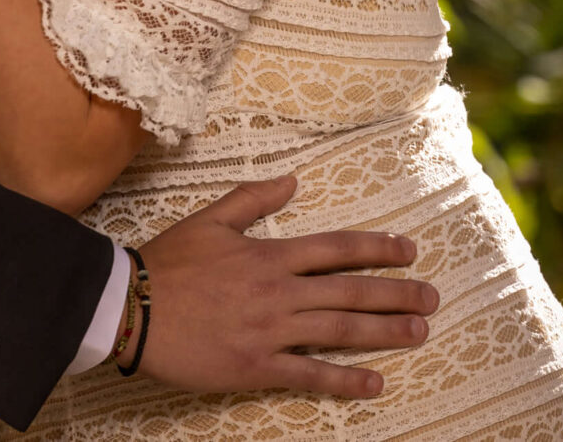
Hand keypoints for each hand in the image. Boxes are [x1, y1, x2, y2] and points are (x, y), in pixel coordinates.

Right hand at [135, 176, 437, 397]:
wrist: (128, 308)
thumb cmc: (168, 262)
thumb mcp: (212, 219)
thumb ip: (255, 198)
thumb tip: (293, 179)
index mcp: (271, 255)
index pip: (339, 248)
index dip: (378, 248)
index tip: (409, 251)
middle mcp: (279, 291)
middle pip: (351, 290)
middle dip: (397, 294)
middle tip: (433, 298)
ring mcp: (270, 331)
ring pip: (340, 331)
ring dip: (384, 332)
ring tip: (420, 333)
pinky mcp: (254, 366)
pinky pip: (308, 375)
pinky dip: (345, 379)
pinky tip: (375, 382)